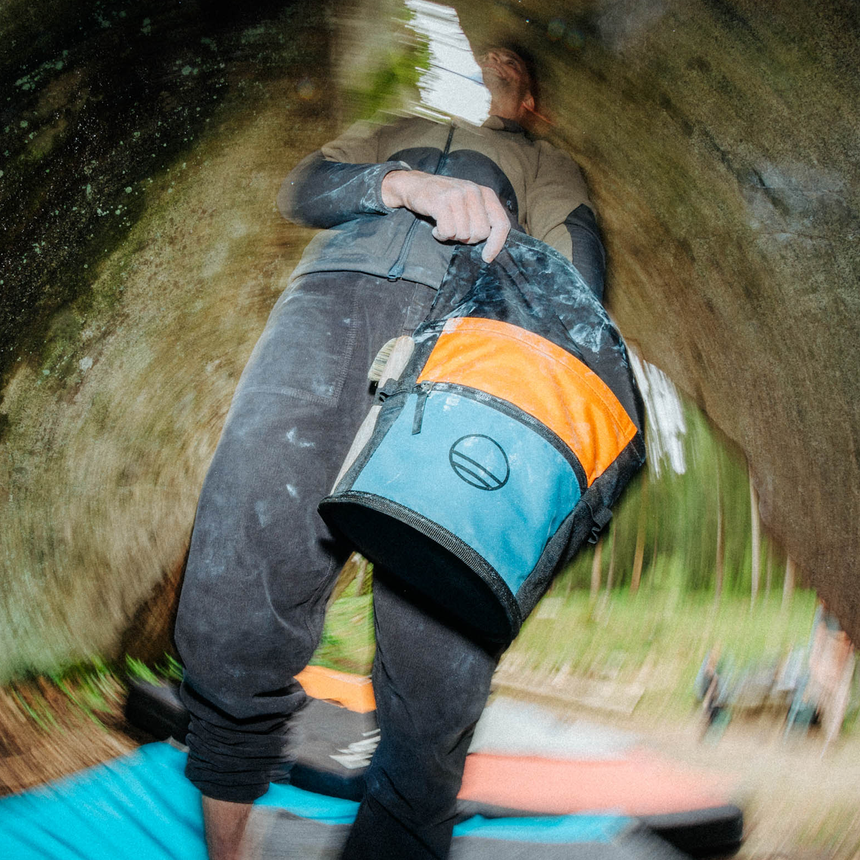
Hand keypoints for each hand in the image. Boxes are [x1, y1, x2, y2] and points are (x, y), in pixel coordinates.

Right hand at [381, 170, 509, 262]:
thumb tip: (493, 245)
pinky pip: (448, 232)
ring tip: (444, 226)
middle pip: (481, 233)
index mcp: (486, 193)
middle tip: (456, 231)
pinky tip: (436, 228)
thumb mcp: (468, 203)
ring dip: (452, 236)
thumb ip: (482, 217)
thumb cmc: (444, 199)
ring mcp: (458, 195)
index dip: (496, 244)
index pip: (502, 223)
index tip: (486, 258)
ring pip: (463, 234)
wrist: (415, 185)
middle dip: (468, 239)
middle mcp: (474, 191)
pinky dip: (440, 235)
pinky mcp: (442, 202)